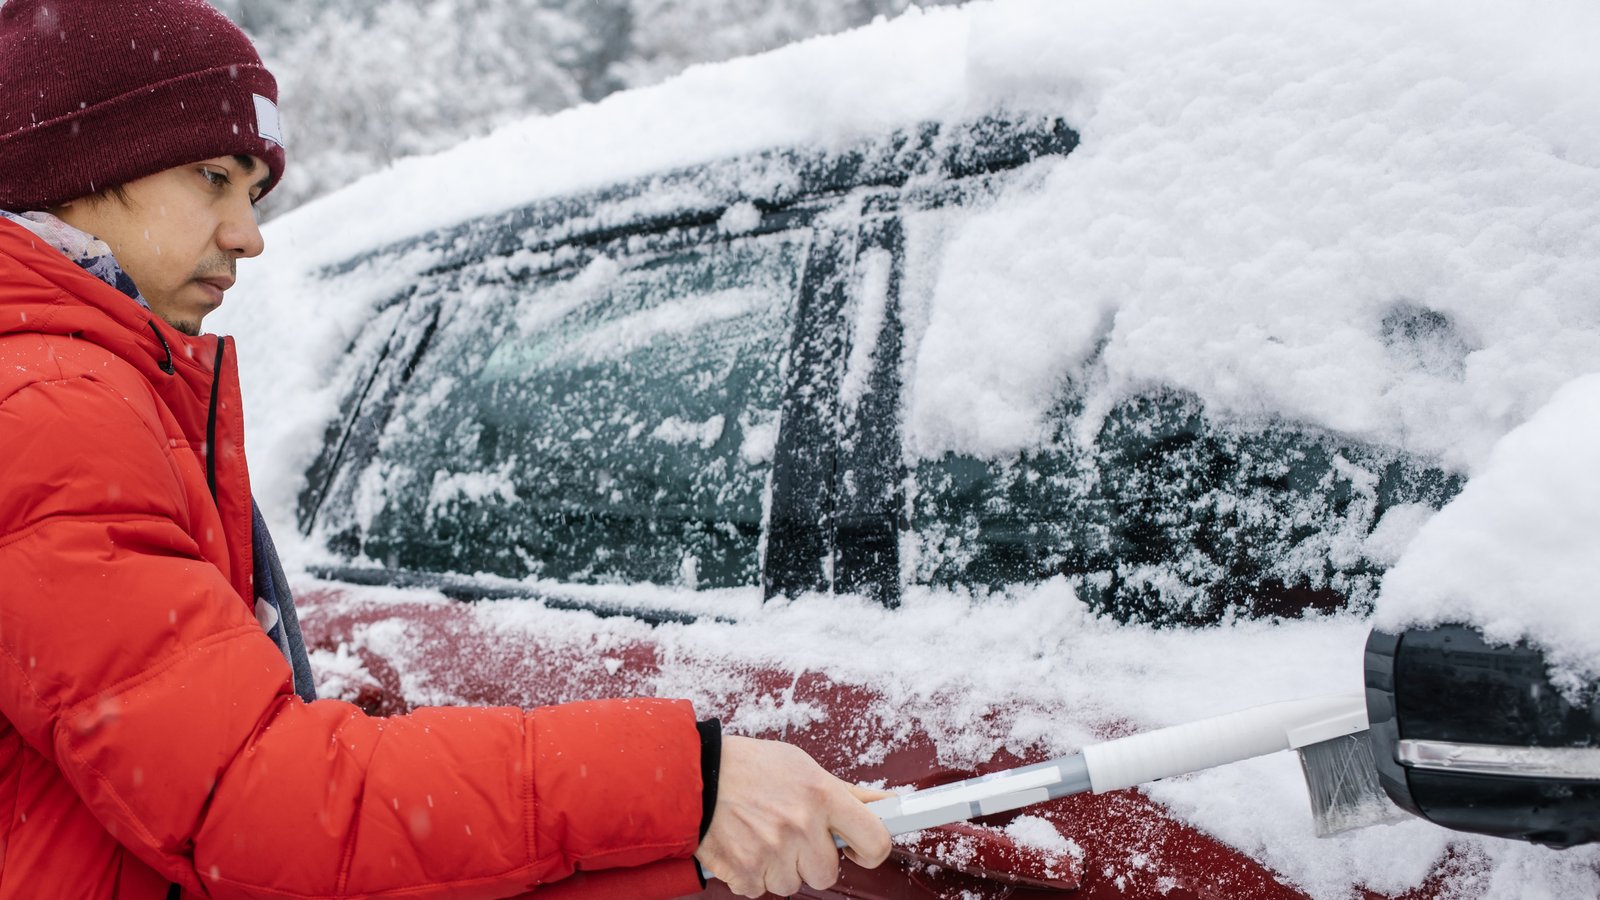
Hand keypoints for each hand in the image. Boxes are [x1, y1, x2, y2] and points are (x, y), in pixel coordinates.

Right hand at [695, 736, 892, 897]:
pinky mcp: (745, 871)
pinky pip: (760, 890)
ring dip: (780, 868)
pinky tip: (744, 845)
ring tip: (762, 836)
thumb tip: (887, 804)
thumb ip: (846, 793)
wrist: (696, 774)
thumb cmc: (749, 767)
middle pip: (828, 873)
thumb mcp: (803, 767)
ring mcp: (772, 851)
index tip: (859, 848)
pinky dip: (752, 874)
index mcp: (822, 795)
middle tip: (792, 835)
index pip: (875, 841)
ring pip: (793, 884)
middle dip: (812, 860)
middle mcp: (801, 825)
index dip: (871, 851)